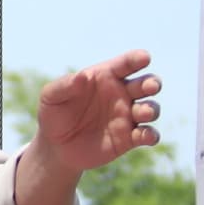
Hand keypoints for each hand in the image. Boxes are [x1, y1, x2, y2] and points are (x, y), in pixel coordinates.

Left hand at [28, 49, 162, 193]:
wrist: (56, 147)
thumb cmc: (54, 114)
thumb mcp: (51, 97)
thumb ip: (65, 85)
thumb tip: (83, 77)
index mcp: (105, 77)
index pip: (126, 64)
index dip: (137, 58)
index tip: (144, 57)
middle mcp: (121, 94)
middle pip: (146, 83)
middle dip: (152, 83)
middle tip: (149, 87)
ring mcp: (127, 116)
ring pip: (151, 108)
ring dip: (151, 109)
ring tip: (141, 112)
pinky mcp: (129, 139)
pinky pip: (148, 135)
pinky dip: (151, 135)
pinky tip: (145, 136)